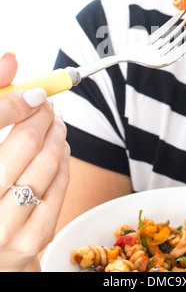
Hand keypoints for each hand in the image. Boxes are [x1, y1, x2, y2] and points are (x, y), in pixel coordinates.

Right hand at [0, 54, 69, 271]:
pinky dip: (64, 161)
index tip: (36, 92)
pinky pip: (59, 187)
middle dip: (43, 115)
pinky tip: (58, 150)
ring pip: (46, 163)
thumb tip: (11, 59)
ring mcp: (3, 228)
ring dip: (57, 134)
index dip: (17, 103)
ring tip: (55, 123)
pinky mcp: (30, 241)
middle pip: (24, 143)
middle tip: (47, 103)